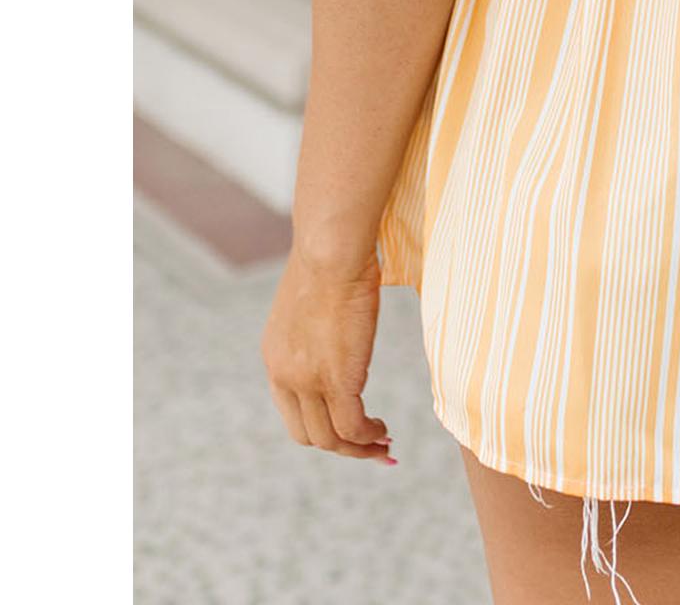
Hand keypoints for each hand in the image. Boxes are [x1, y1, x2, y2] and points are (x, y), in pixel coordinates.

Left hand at [261, 242, 392, 461]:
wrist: (330, 250)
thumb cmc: (329, 257)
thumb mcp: (312, 298)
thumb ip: (318, 322)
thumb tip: (340, 311)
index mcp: (276, 359)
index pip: (293, 411)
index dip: (322, 425)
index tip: (349, 425)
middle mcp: (285, 376)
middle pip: (309, 435)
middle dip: (339, 446)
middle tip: (369, 444)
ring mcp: (309, 381)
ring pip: (330, 439)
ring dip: (358, 448)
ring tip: (383, 444)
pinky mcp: (338, 379)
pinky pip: (352, 427)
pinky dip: (368, 437)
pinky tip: (384, 432)